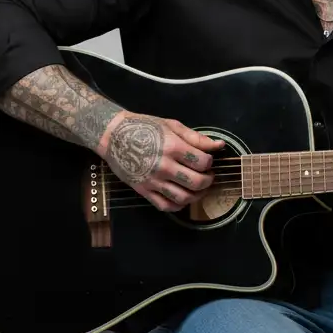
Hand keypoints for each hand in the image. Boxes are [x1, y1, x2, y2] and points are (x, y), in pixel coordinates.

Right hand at [99, 111, 224, 211]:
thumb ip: (196, 138)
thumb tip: (219, 146)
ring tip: (198, 188)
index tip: (207, 161)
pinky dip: (178, 205)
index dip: (210, 163)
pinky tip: (182, 196)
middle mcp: (164, 166)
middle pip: (197, 183)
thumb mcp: (171, 126)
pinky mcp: (144, 191)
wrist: (113, 135)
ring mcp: (153, 181)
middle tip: (208, 176)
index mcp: (172, 147)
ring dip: (197, 196)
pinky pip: (165, 206)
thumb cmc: (144, 127)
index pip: (202, 162)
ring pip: (183, 198)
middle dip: (208, 181)